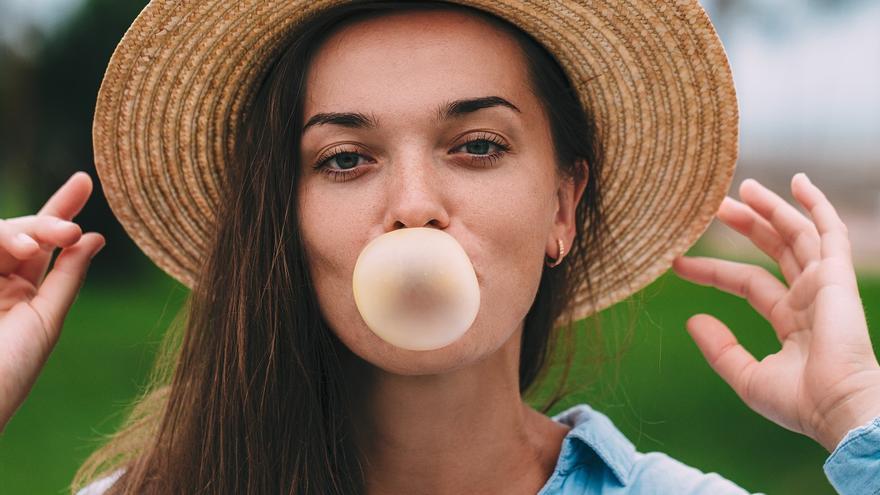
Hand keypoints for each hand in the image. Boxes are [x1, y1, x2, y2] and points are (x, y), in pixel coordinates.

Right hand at [0, 172, 104, 432]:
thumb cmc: (8, 371)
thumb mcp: (45, 321)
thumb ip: (66, 278)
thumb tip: (95, 237)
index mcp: (22, 293)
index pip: (46, 243)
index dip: (62, 208)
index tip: (84, 179)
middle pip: (22, 231)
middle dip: (47, 222)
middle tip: (68, 230)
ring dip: (19, 232)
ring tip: (34, 245)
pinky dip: (1, 237)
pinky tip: (18, 245)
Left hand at [671, 173, 879, 452]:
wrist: (838, 408)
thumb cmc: (800, 402)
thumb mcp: (747, 377)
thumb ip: (720, 349)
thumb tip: (692, 321)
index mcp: (792, 321)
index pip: (747, 282)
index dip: (713, 270)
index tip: (678, 261)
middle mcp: (809, 297)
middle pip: (773, 249)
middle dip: (745, 224)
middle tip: (714, 204)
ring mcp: (825, 284)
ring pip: (796, 234)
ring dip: (772, 208)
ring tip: (742, 187)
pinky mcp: (837, 275)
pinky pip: (829, 231)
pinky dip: (816, 204)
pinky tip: (798, 182)